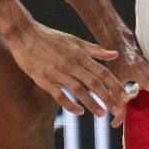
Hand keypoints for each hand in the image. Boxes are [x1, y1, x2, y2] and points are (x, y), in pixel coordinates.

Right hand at [7, 21, 125, 122]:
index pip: (102, 71)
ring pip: (78, 89)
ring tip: (101, 114)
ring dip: (91, 102)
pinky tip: (79, 112)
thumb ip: (95, 50)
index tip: (124, 96)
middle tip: (117, 110)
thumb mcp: (75, 40)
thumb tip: (114, 54)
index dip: (114, 84)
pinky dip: (69, 104)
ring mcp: (57, 72)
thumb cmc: (50, 37)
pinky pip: (58, 94)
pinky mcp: (43, 79)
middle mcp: (70, 63)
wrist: (25, 34)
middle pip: (93, 82)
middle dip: (107, 97)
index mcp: (79, 54)